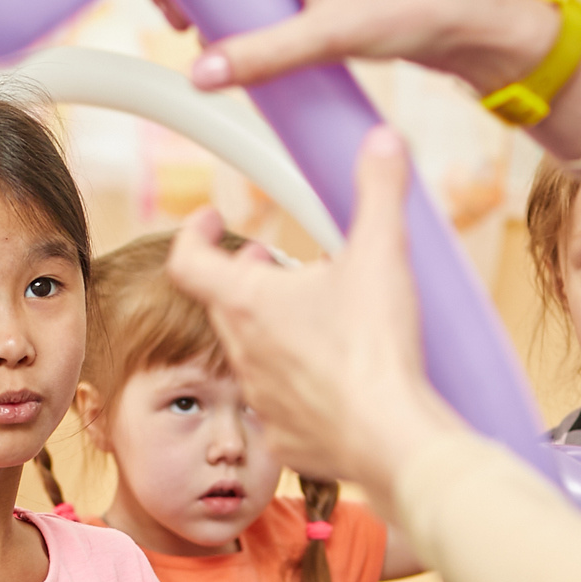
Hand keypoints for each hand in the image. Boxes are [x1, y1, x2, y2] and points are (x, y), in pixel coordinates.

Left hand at [168, 130, 459, 504]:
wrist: (391, 441)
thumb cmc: (375, 349)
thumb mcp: (383, 252)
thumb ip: (380, 190)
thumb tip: (384, 140)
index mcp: (248, 303)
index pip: (189, 261)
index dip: (194, 234)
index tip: (210, 219)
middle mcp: (244, 352)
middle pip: (224, 304)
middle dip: (243, 276)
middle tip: (271, 262)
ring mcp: (262, 400)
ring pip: (254, 354)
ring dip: (273, 329)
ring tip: (313, 314)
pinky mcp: (288, 439)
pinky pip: (282, 402)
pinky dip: (298, 381)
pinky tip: (332, 374)